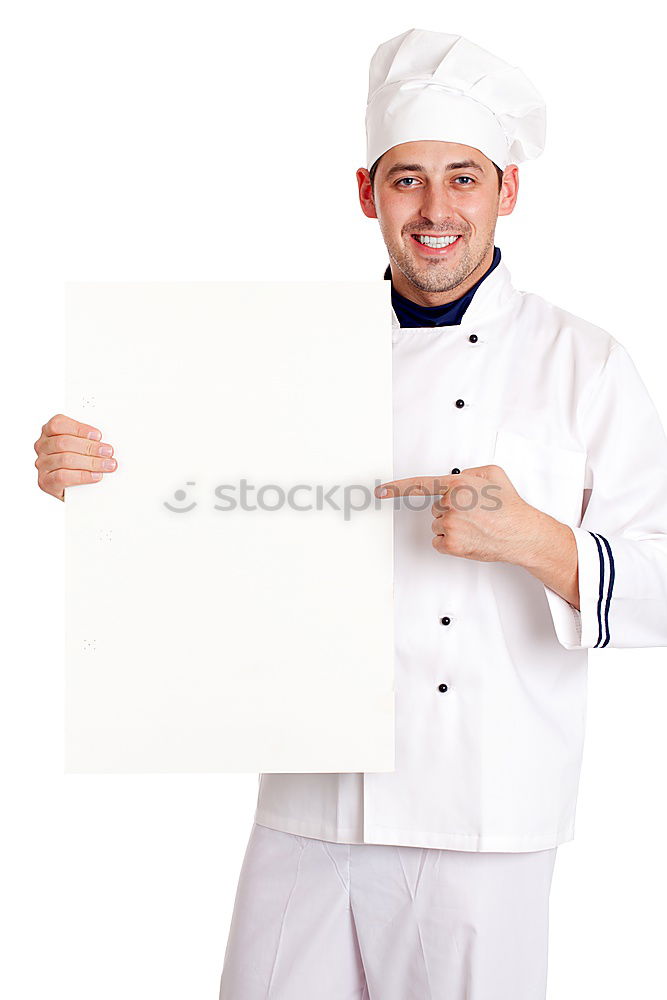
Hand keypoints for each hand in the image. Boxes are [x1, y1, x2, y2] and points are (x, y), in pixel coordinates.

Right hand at [34, 413, 116, 501]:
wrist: (72, 489)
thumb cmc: (78, 461)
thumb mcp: (81, 445)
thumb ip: (88, 439)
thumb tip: (104, 442)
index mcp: (49, 432)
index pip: (58, 424)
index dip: (79, 429)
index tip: (98, 435)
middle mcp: (42, 447)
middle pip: (63, 443)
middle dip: (89, 447)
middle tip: (108, 452)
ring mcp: (42, 464)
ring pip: (65, 459)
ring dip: (91, 462)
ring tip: (108, 465)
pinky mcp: (46, 482)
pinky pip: (63, 477)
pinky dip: (83, 476)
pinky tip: (96, 476)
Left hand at [375, 464, 543, 564]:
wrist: (522, 533)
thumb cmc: (510, 505)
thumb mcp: (492, 473)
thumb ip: (469, 471)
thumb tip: (458, 479)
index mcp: (457, 484)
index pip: (419, 485)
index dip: (396, 489)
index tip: (379, 491)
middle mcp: (451, 504)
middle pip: (436, 509)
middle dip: (451, 510)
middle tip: (475, 514)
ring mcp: (450, 525)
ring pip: (438, 526)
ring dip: (452, 527)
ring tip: (477, 526)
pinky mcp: (452, 545)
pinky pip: (440, 542)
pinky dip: (451, 543)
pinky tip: (471, 538)